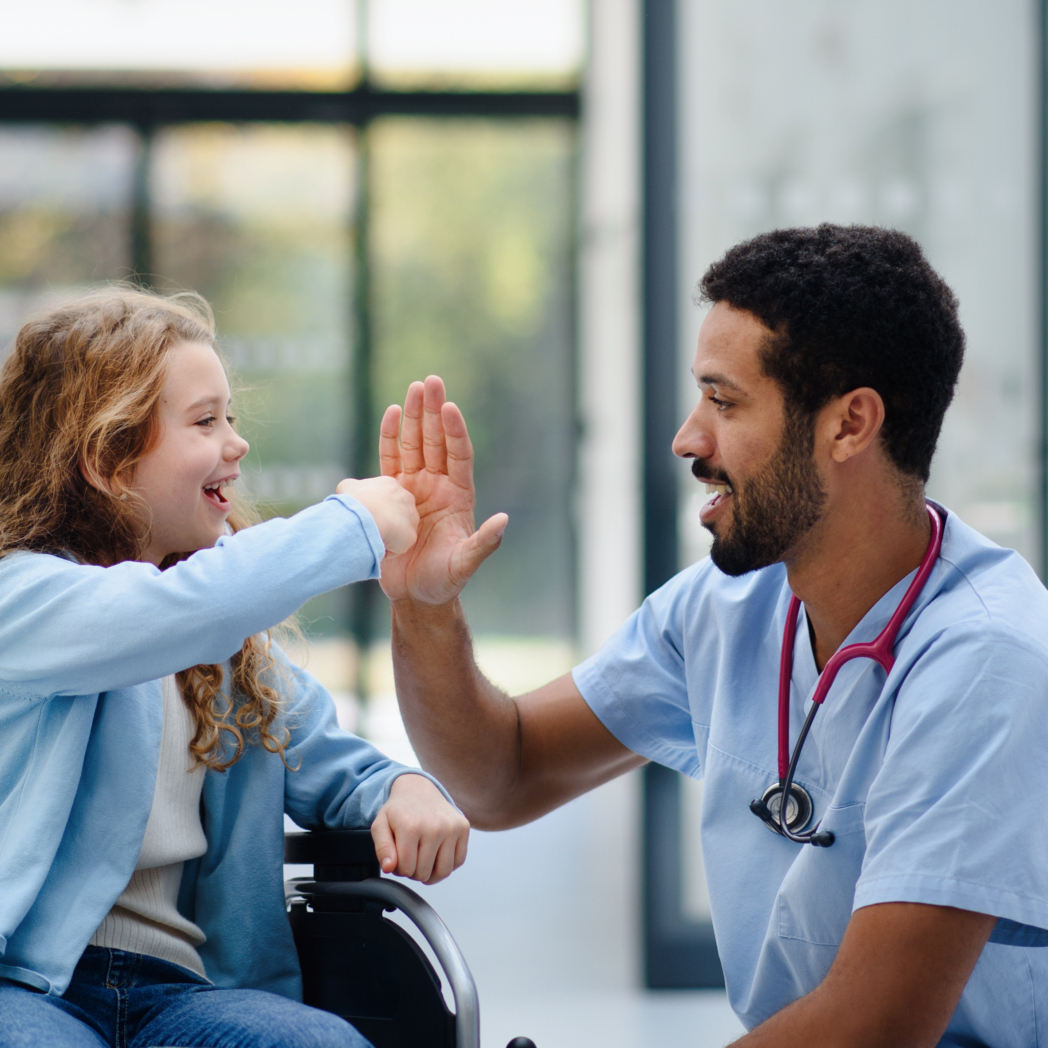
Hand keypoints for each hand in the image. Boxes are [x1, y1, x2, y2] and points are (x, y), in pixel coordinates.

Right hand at [336, 476, 419, 555]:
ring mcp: (411, 517)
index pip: (387, 498)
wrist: (364, 517)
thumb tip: (352, 495)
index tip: (366, 515)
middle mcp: (406, 498)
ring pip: (400, 530)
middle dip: (385, 521)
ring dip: (388, 535)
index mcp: (390, 485)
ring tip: (373, 537)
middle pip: (397, 513)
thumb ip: (353, 488)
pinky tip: (376, 545)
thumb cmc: (354, 501)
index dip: (376, 508)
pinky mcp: (411, 535)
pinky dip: (388, 549)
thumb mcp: (347, 487)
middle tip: (370, 527)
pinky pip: (399, 546)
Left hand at [370, 773, 469, 882]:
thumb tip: (389, 868)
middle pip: (424, 873)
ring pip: (444, 871)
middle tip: (410, 858)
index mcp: (410, 827)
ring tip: (423, 861)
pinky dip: (447, 864)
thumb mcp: (380, 825)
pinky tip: (437, 856)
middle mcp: (434, 827)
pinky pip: (459, 861)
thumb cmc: (398, 811)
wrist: (418, 788)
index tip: (398, 858)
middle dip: (414, 871)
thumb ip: (382, 848)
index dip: (399, 869)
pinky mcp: (463, 827)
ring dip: (431, 873)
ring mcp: (452, 827)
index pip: (406, 869)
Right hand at [378, 376, 507, 604]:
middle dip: (434, 412)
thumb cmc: (445, 581)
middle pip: (436, 442)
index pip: (459, 456)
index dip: (455, 432)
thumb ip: (484, 543)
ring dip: (414, 417)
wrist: (414, 595)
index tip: (451, 407)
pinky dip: (390, 437)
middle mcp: (437, 486)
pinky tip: (393, 414)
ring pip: (414, 445)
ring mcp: (414, 487)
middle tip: (431, 382)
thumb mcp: (466, 564)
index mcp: (459, 496)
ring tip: (414, 389)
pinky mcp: (391, 495)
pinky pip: (390, 460)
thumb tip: (503, 521)